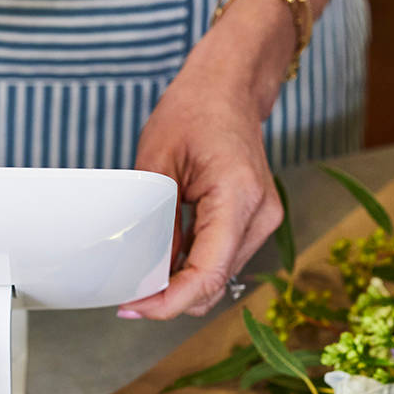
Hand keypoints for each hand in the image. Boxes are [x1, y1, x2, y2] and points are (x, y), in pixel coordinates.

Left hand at [120, 0, 293, 318]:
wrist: (229, 86)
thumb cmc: (194, 111)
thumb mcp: (156, 162)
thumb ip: (153, 221)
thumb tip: (143, 271)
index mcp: (237, 196)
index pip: (207, 274)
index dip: (169, 302)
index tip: (135, 307)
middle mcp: (260, 214)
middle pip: (215, 285)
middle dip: (171, 299)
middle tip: (128, 298)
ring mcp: (264, 219)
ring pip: (220, 278)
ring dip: (181, 286)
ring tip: (143, 277)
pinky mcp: (256, 222)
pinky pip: (223, 261)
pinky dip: (193, 269)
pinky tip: (166, 262)